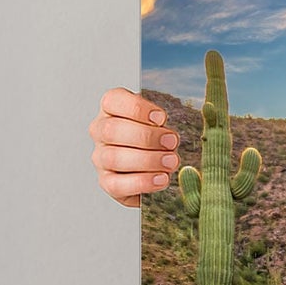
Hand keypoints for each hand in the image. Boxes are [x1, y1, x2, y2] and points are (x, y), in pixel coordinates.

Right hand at [88, 88, 180, 207]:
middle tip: (171, 141)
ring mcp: (101, 157)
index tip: (161, 118)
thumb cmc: (157, 137)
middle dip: (146, 136)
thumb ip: (164, 120)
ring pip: (114, 158)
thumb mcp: (162, 121)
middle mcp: (101, 132)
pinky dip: (142, 182)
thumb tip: (184, 125)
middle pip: (112, 130)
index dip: (137, 108)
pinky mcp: (106, 182)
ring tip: (171, 161)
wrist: (153, 167)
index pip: (113, 100)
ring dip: (148, 160)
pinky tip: (162, 179)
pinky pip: (117, 184)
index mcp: (112, 109)